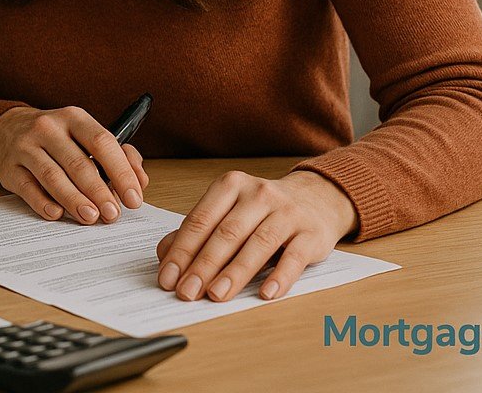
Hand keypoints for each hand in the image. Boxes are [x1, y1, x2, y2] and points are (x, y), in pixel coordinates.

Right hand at [0, 106, 148, 223]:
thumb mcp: (85, 136)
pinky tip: (57, 213)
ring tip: (91, 217)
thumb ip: (118, 155)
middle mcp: (48, 128)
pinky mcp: (9, 168)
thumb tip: (139, 181)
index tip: (134, 197)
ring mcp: (25, 147)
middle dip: (99, 192)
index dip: (121, 172)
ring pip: (53, 177)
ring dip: (74, 200)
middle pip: (78, 163)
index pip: (102, 142)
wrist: (7, 129)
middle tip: (113, 214)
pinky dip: (43, 203)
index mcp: (74, 118)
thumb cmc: (57, 138)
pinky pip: (27, 188)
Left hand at [155, 170, 356, 301]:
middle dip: (203, 265)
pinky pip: (294, 257)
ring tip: (216, 295)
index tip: (168, 277)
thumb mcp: (228, 211)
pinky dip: (280, 277)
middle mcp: (259, 194)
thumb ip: (198, 230)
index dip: (182, 250)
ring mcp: (287, 212)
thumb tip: (164, 254)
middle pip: (226, 233)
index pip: (200, 220)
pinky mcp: (311, 233)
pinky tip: (265, 294)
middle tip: (187, 291)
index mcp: (231, 186)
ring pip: (258, 244)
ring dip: (235, 272)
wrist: (317, 198)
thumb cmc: (263, 210)